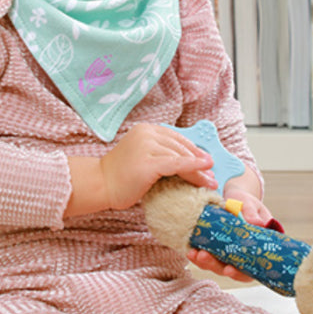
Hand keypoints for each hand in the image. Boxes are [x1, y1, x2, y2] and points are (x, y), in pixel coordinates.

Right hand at [100, 123, 216, 210]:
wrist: (100, 184)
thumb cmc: (120, 175)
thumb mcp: (142, 156)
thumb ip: (160, 154)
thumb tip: (186, 162)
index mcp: (145, 129)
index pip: (176, 138)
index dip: (193, 150)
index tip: (206, 161)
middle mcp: (146, 133)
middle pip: (180, 146)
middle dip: (199, 161)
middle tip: (212, 174)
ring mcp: (147, 146)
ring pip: (181, 156)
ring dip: (198, 170)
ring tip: (209, 182)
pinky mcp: (148, 162)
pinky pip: (177, 165)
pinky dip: (193, 168)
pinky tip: (204, 174)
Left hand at [186, 185, 274, 281]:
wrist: (234, 198)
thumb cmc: (247, 204)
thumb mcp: (252, 206)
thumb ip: (253, 214)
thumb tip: (257, 222)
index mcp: (254, 253)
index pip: (248, 271)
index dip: (239, 273)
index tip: (228, 269)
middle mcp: (239, 257)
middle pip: (227, 269)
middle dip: (214, 265)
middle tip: (203, 256)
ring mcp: (224, 253)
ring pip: (214, 264)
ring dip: (203, 261)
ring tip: (193, 253)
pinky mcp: (212, 247)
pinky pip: (205, 254)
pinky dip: (197, 254)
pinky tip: (190, 250)